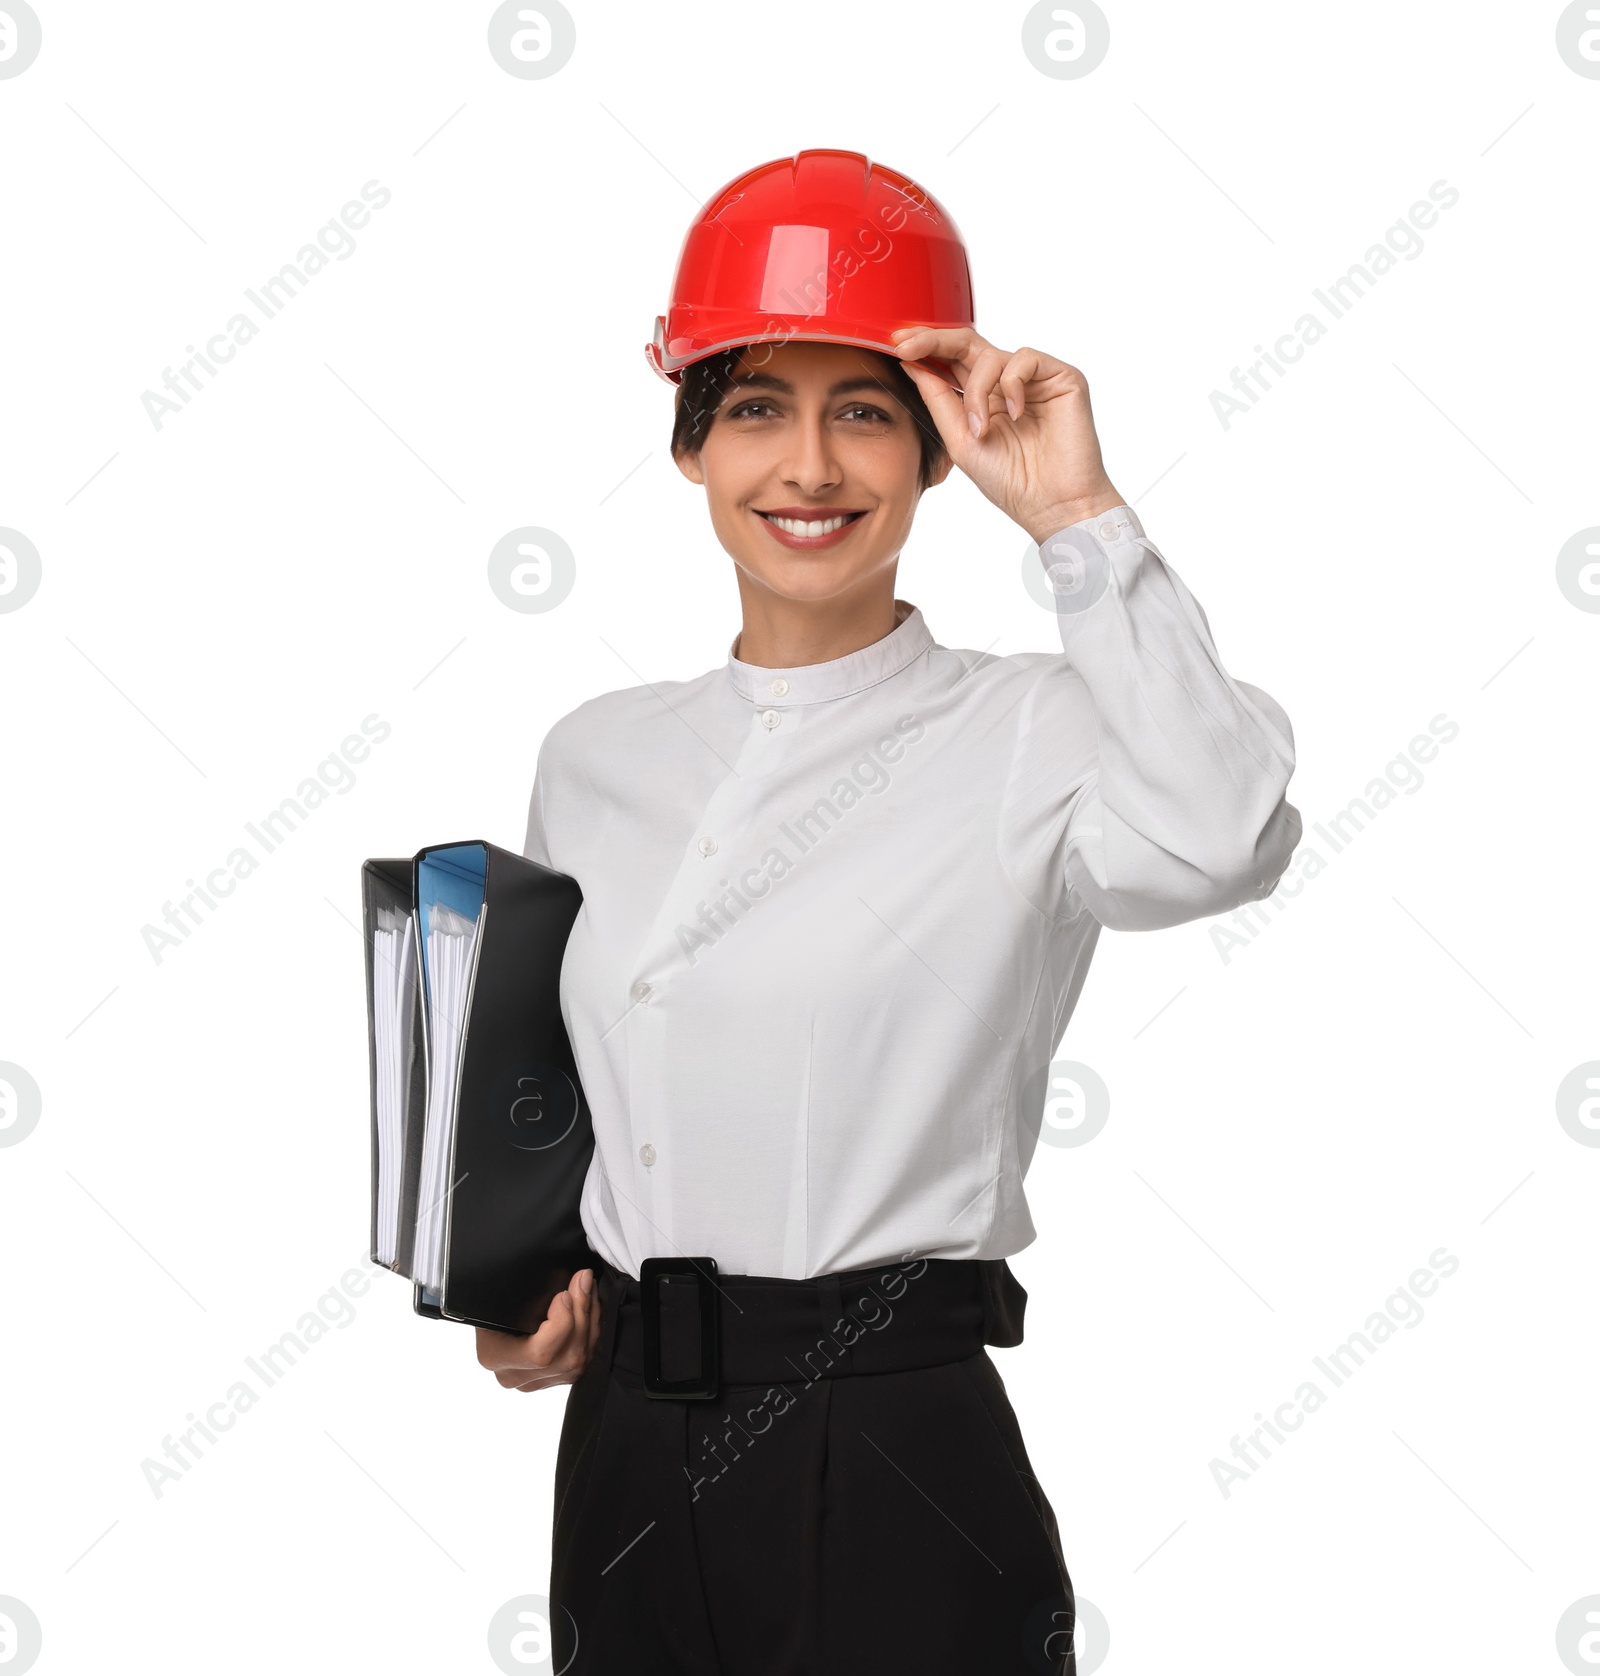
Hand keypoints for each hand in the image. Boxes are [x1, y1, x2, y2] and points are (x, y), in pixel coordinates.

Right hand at [475, 1268, 600, 1392]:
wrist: (487, 1310)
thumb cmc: (491, 1296)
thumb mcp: (498, 1291)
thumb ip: (521, 1288)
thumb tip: (561, 1276)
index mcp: (495, 1356)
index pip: (540, 1354)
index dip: (562, 1323)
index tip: (564, 1293)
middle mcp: (514, 1376)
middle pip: (567, 1358)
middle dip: (583, 1314)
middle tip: (584, 1281)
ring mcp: (534, 1382)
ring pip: (579, 1361)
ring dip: (591, 1321)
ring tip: (589, 1289)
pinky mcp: (551, 1379)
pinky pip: (583, 1362)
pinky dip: (591, 1333)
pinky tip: (590, 1309)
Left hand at [893, 328, 1123, 544]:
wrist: (1052, 505)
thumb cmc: (1011, 481)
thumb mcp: (960, 441)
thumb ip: (938, 401)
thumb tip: (911, 364)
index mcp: (982, 398)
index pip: (951, 361)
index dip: (925, 348)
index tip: (895, 343)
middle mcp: (1007, 383)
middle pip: (967, 343)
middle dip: (934, 340)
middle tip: (906, 344)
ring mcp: (1034, 379)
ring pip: (991, 355)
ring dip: (976, 390)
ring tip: (980, 429)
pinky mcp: (1061, 377)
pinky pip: (1024, 359)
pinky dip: (1011, 385)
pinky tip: (1015, 415)